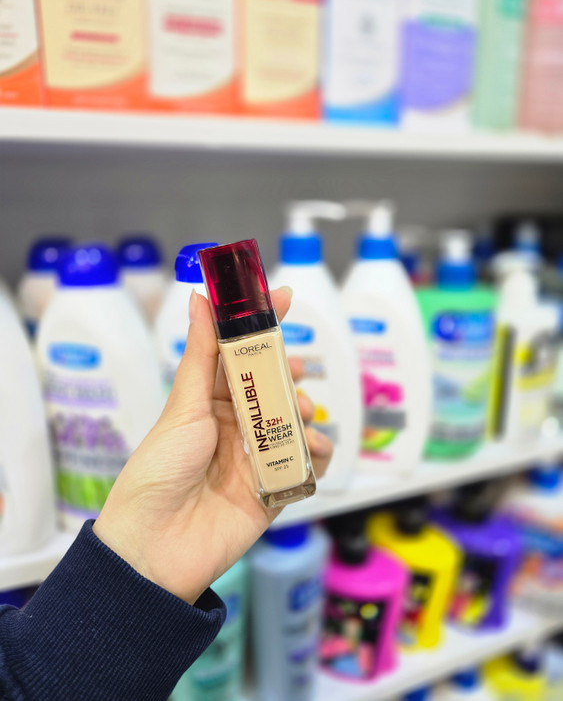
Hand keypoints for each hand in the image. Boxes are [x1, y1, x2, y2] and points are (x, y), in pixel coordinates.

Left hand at [93, 287, 331, 603]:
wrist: (156, 545)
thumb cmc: (159, 470)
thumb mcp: (184, 406)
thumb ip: (201, 353)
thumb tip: (201, 298)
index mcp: (211, 402)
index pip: (243, 355)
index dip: (264, 325)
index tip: (286, 295)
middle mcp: (237, 426)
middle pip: (276, 386)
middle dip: (289, 374)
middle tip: (292, 370)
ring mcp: (258, 457)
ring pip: (297, 421)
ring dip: (305, 411)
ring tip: (299, 415)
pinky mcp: (276, 489)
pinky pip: (309, 463)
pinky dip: (318, 451)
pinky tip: (311, 447)